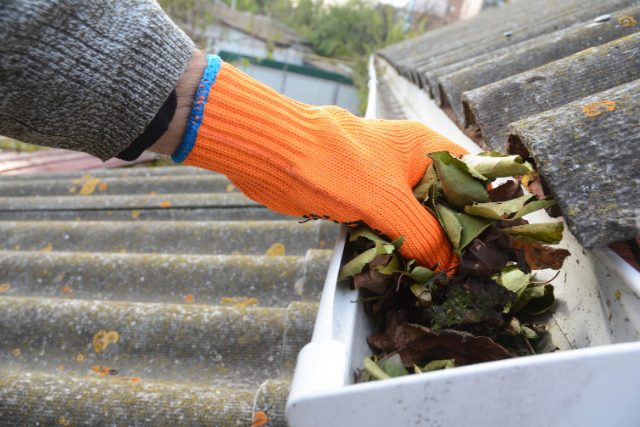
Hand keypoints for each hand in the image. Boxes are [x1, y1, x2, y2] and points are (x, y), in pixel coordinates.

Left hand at [173, 56, 468, 269]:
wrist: (274, 156)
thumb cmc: (333, 164)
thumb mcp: (387, 202)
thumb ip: (422, 234)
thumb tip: (448, 266)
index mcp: (425, 149)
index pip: (473, 176)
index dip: (485, 209)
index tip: (492, 244)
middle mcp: (409, 164)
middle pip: (444, 203)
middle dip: (451, 234)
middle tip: (464, 270)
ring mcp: (384, 183)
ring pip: (414, 218)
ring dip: (421, 245)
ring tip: (437, 276)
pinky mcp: (361, 201)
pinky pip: (387, 227)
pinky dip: (394, 246)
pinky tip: (402, 269)